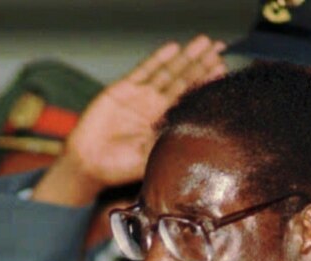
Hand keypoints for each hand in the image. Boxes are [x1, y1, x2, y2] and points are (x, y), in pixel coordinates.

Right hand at [34, 35, 226, 205]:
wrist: (88, 164)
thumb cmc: (119, 167)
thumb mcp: (152, 157)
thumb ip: (170, 141)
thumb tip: (197, 132)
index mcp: (164, 124)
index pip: (190, 100)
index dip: (205, 85)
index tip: (222, 71)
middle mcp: (154, 108)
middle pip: (182, 81)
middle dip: (200, 65)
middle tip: (218, 49)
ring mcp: (139, 96)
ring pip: (167, 72)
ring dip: (185, 58)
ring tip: (203, 43)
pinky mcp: (122, 89)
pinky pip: (143, 70)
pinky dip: (157, 59)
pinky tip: (173, 48)